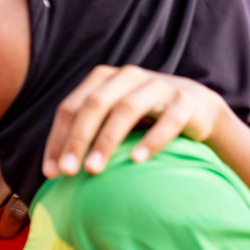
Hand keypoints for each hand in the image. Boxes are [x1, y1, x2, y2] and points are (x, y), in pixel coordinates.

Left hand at [43, 64, 229, 177]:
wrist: (199, 108)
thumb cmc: (144, 119)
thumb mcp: (111, 120)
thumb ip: (85, 134)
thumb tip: (51, 172)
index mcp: (104, 79)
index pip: (71, 108)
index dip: (58, 139)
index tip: (51, 172)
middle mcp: (129, 77)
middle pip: (95, 104)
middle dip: (77, 139)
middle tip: (67, 172)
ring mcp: (159, 86)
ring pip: (127, 108)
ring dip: (107, 140)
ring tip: (94, 170)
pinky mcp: (187, 101)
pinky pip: (168, 119)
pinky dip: (152, 139)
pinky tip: (137, 160)